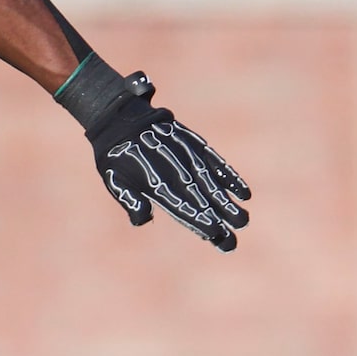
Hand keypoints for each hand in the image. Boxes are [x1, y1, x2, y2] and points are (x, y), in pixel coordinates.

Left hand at [59, 64, 250, 250]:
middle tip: (234, 240)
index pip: (179, 204)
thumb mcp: (112, 178)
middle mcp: (174, 168)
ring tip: (243, 220)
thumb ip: (129, 199)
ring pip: (212, 182)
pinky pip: (216, 161)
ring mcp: (187, 155)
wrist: (120, 116)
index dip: (197, 219)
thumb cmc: (115, 156)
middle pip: (200, 198)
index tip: (214, 234)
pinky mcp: (195, 144)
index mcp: (152, 181)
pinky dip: (230, 176)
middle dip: (218, 219)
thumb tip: (143, 220)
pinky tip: (244, 193)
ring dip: (228, 202)